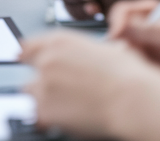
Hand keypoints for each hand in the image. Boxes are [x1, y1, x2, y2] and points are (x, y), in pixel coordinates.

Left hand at [20, 31, 159, 138]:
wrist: (132, 98)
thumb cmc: (127, 75)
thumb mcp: (101, 49)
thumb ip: (78, 53)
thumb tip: (76, 60)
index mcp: (59, 41)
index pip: (28, 47)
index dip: (29, 57)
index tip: (28, 63)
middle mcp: (46, 60)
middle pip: (31, 72)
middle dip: (43, 81)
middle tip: (62, 91)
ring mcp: (43, 84)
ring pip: (31, 93)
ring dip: (45, 99)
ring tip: (70, 105)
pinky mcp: (44, 109)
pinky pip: (37, 115)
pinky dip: (49, 117)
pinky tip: (69, 117)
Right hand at [107, 0, 159, 90]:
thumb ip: (144, 30)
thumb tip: (117, 30)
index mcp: (147, 11)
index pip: (120, 11)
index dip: (116, 23)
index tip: (118, 37)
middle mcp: (140, 27)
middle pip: (115, 32)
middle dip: (119, 45)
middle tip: (135, 57)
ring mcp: (140, 46)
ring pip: (119, 51)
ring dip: (127, 60)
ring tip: (148, 67)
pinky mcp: (142, 64)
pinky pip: (127, 67)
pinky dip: (132, 71)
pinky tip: (149, 75)